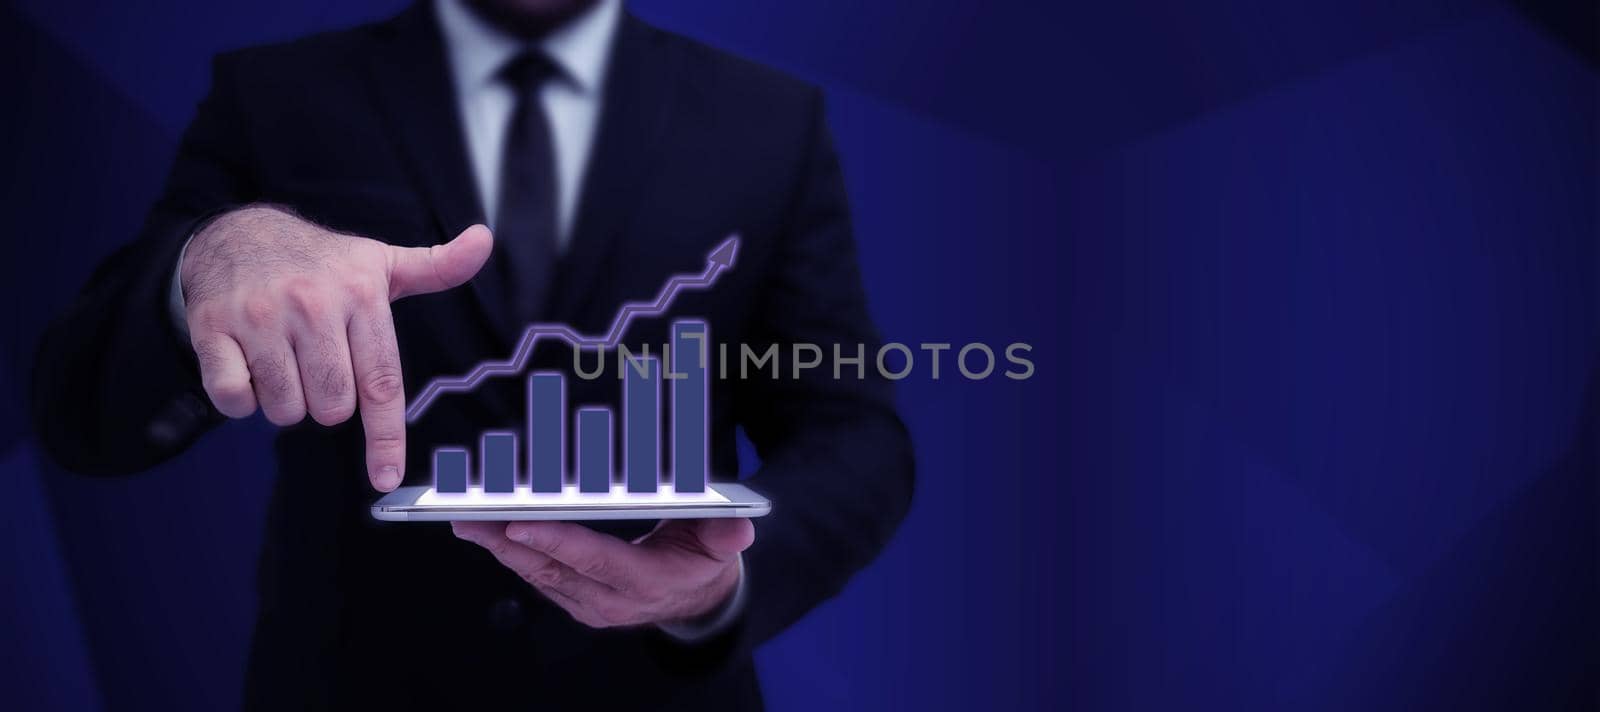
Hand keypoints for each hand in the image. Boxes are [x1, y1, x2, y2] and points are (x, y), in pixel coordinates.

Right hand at [181, 205, 492, 489]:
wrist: (235, 233)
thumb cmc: (319, 262)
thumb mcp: (380, 262)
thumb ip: (437, 266)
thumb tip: (483, 241)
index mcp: (361, 294)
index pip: (382, 382)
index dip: (386, 437)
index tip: (386, 477)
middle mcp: (312, 304)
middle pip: (332, 406)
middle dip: (327, 403)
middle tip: (317, 367)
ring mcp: (260, 316)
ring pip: (285, 409)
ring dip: (285, 400)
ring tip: (283, 360)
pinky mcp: (213, 328)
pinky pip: (234, 399)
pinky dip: (241, 398)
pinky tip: (247, 366)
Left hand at [452, 518, 754, 628]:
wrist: (697, 601)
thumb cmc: (703, 562)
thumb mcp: (722, 546)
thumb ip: (727, 536)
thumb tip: (739, 528)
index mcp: (644, 583)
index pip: (595, 561)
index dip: (557, 542)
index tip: (520, 524)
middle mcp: (609, 599)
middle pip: (551, 570)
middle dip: (506, 543)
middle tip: (471, 516)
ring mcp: (588, 602)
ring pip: (536, 574)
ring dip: (498, 548)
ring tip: (466, 519)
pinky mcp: (574, 598)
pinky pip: (537, 576)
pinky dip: (510, 552)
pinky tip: (487, 530)